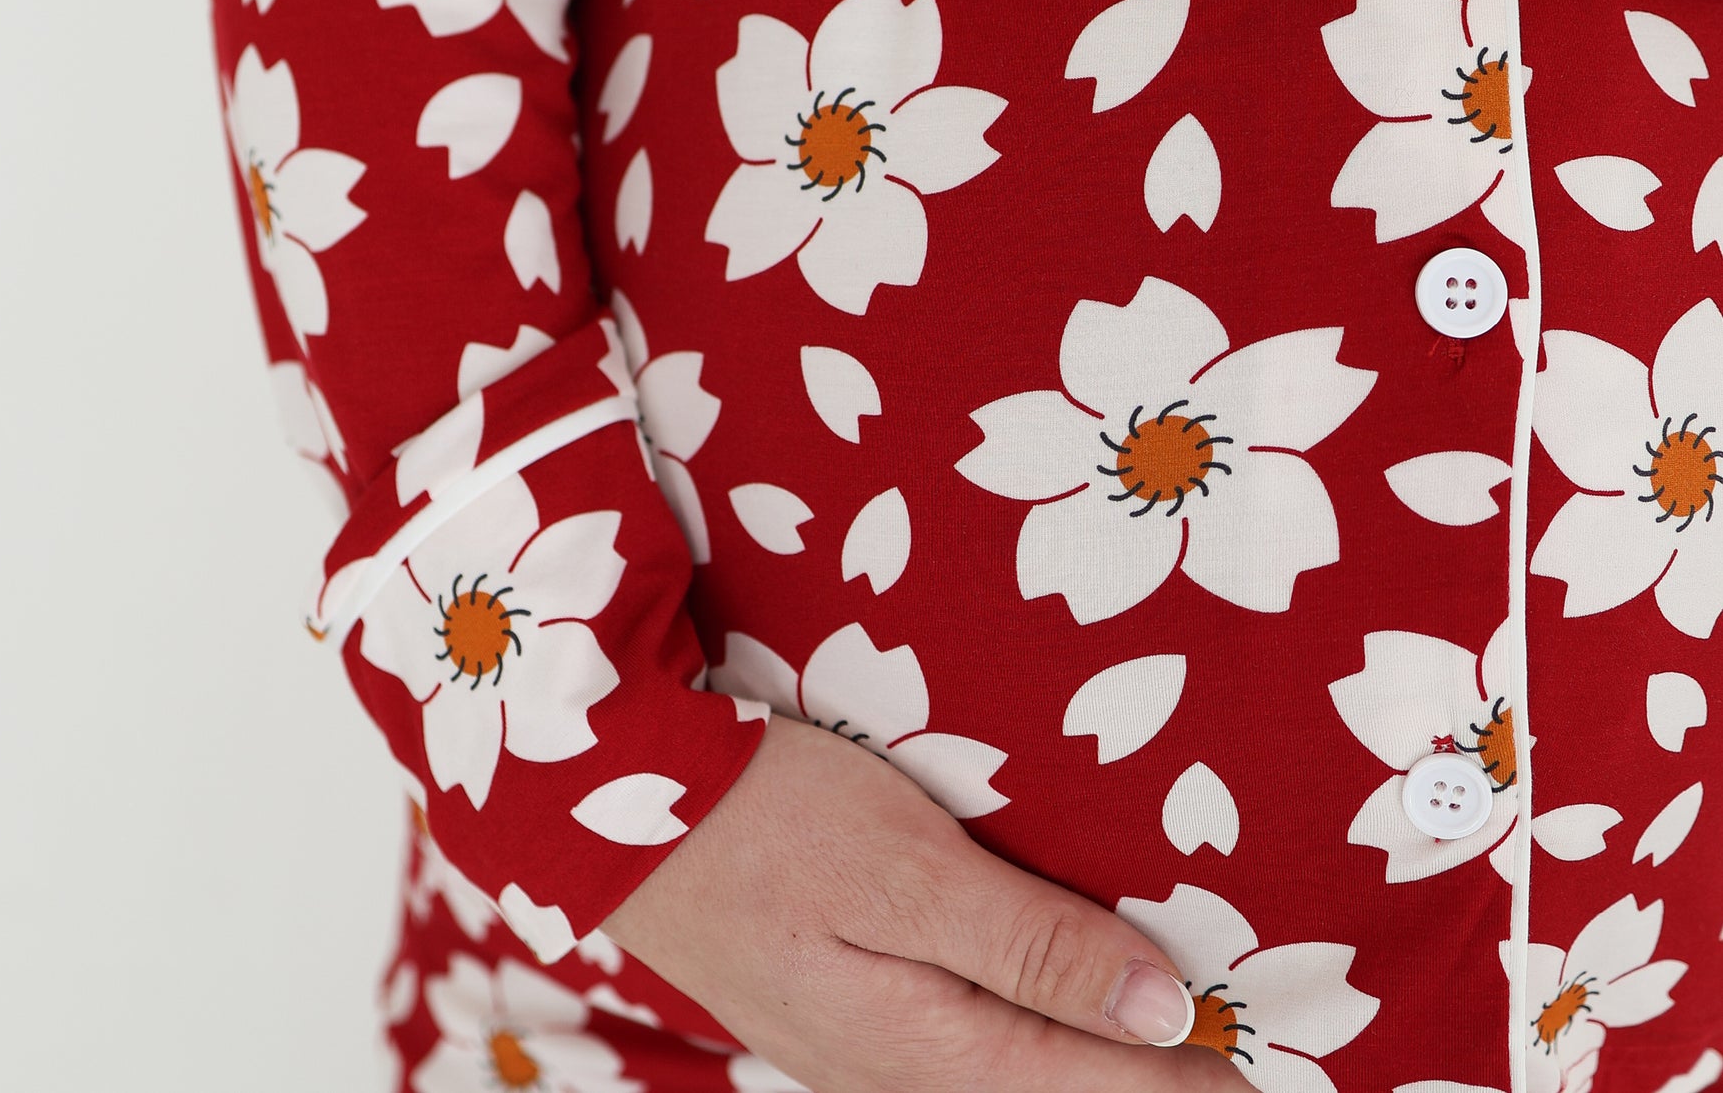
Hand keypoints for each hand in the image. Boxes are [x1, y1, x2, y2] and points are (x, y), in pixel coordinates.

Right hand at [601, 714, 1244, 1091]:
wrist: (614, 809)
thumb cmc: (766, 816)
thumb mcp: (906, 865)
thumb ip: (1031, 944)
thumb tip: (1159, 1011)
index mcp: (923, 1047)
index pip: (1090, 1082)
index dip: (1182, 1079)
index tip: (1261, 1072)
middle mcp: (893, 1073)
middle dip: (1139, 1083)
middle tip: (1229, 1063)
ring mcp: (854, 1049)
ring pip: (1001, 1078)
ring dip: (1081, 1066)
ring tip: (1157, 1047)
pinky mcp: (831, 1010)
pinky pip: (956, 1051)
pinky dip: (1022, 1042)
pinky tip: (1036, 1017)